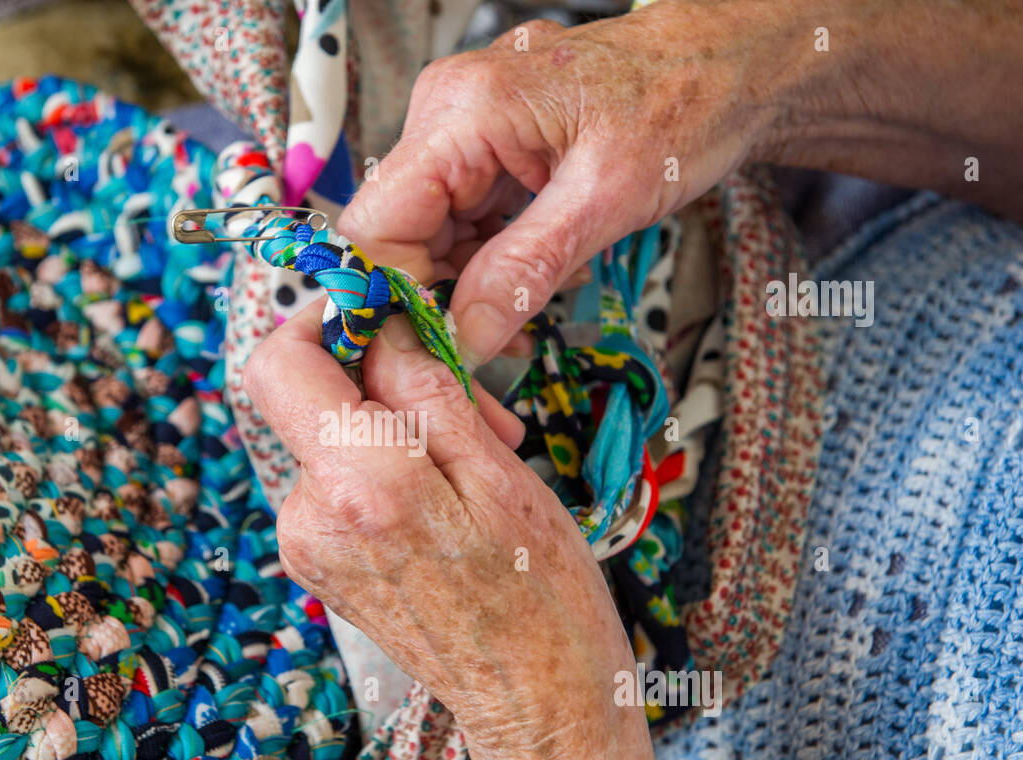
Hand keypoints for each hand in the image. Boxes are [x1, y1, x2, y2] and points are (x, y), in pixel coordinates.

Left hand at [243, 303, 683, 759]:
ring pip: (326, 438)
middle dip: (380, 378)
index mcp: (358, 487)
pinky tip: (444, 497)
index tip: (382, 316)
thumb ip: (425, 389)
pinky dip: (382, 469)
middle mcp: (310, 519)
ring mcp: (306, 548)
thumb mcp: (498, 474)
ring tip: (472, 464)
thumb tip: (380, 325)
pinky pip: (335, 482)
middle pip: (305, 396)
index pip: (282, 364)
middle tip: (469, 403)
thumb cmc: (540, 600)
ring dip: (390, 428)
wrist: (536, 704)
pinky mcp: (317, 564)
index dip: (327, 321)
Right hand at [340, 1, 773, 367]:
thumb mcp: (608, 196)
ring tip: (532, 305)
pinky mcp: (484, 151)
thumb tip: (463, 336)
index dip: (397, 295)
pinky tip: (535, 277)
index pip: (376, 224)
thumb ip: (526, 269)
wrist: (726, 68)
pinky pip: (461, 224)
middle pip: (398, 236)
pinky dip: (491, 264)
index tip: (439, 347)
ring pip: (428, 238)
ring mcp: (462, 131)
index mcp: (463, 110)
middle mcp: (448, 114)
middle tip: (495, 346)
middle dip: (441, 300)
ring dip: (471, 288)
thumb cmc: (682, 103)